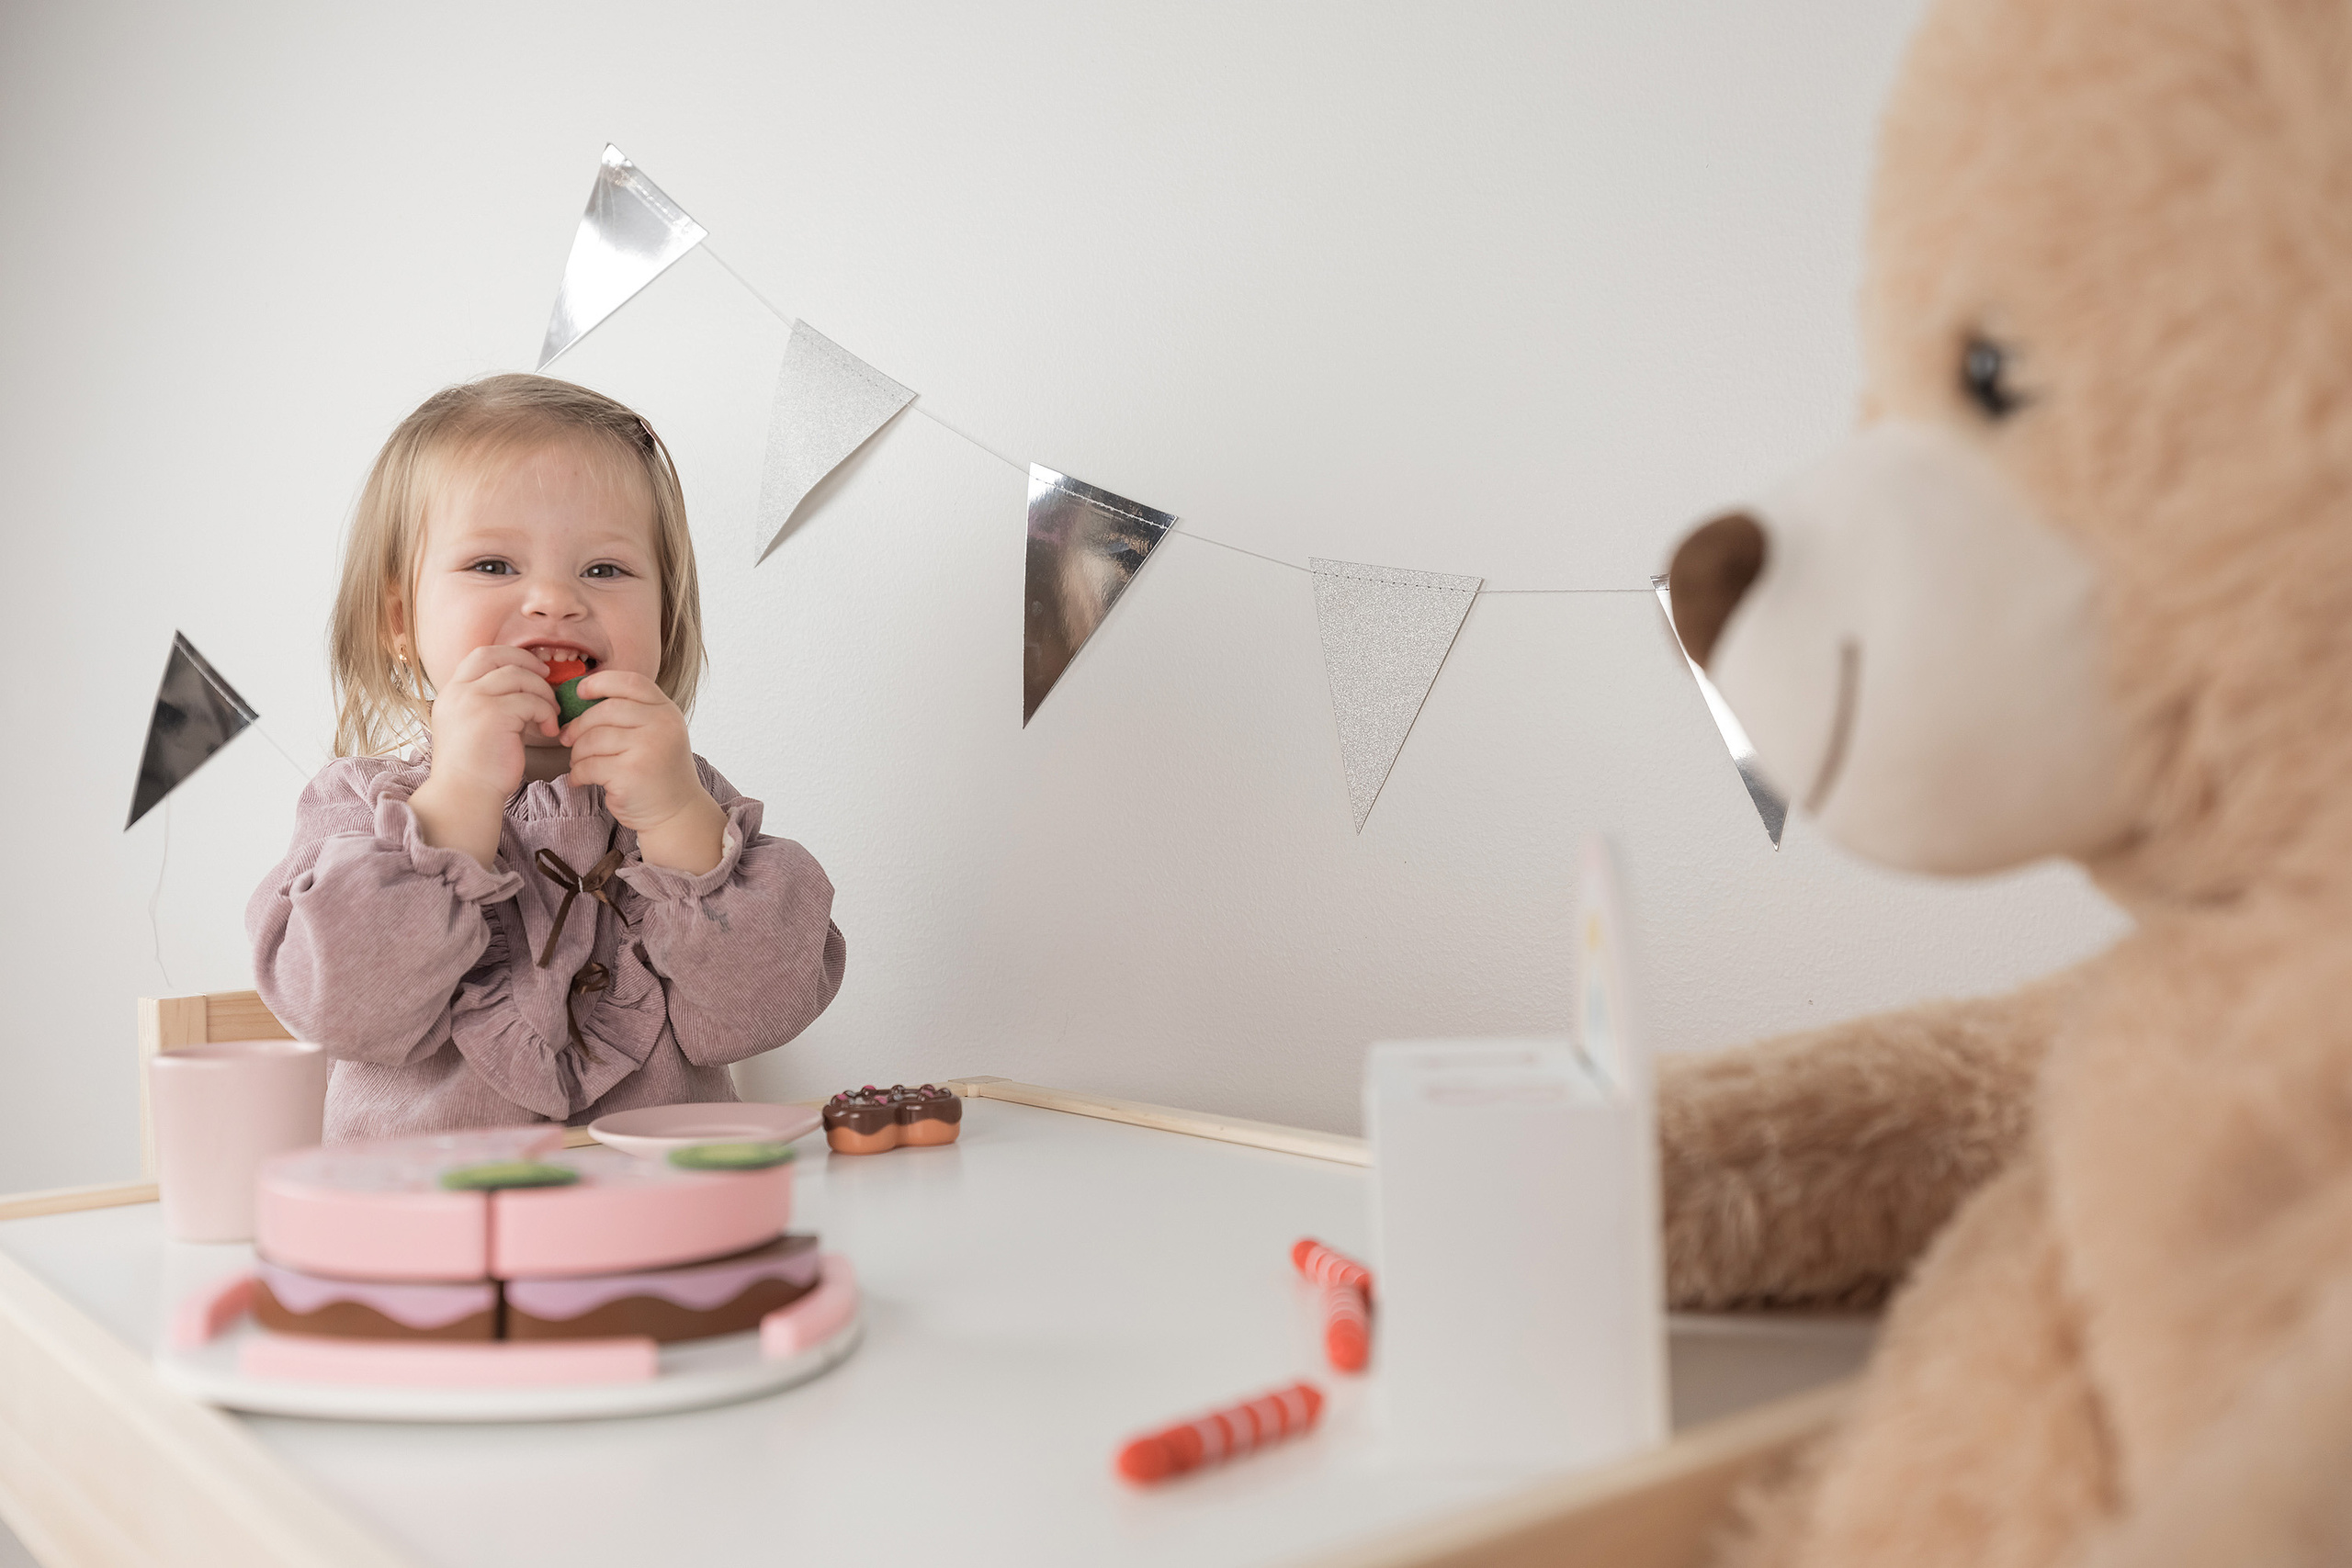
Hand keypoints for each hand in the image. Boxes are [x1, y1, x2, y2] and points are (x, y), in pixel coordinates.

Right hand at [410, 646, 559, 866]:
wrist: (465, 795)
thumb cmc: (476, 769)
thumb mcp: (475, 726)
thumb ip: (492, 704)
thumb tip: (526, 690)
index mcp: (451, 693)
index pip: (480, 655)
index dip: (510, 656)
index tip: (532, 670)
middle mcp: (458, 692)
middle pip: (497, 655)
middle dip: (528, 663)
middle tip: (548, 679)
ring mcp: (474, 700)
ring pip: (519, 676)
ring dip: (543, 693)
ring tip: (551, 714)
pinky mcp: (494, 714)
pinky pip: (531, 701)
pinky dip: (546, 713)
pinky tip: (549, 730)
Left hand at [560, 670, 725, 873]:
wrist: (676, 812)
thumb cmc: (658, 770)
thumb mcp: (656, 732)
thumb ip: (632, 712)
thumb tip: (580, 697)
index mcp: (667, 711)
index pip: (629, 682)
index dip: (599, 683)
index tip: (579, 692)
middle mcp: (661, 725)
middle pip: (604, 710)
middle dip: (579, 725)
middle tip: (568, 739)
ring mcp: (647, 749)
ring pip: (592, 739)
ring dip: (577, 752)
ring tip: (578, 763)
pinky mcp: (630, 774)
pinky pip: (589, 765)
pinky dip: (577, 773)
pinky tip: (580, 779)